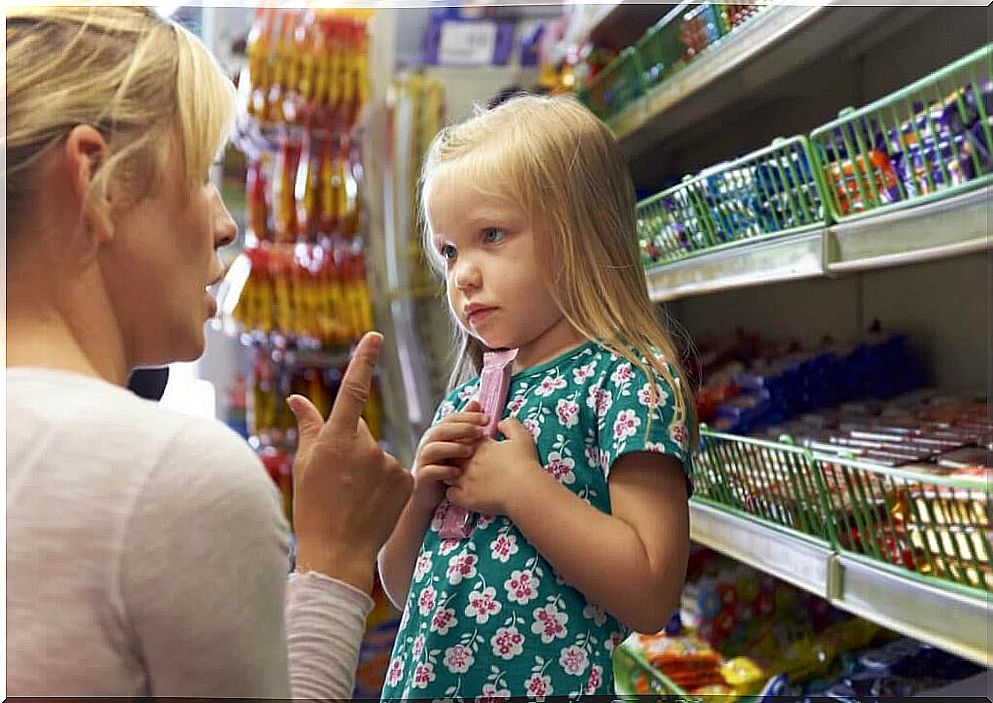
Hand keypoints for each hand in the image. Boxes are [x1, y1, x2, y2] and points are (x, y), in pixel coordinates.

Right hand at [287, 332, 412, 593]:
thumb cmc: (313, 509)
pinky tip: (372, 504)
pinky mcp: (407, 481)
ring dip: (367, 469)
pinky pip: (395, 473)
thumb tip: (297, 398)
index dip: (364, 360)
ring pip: (377, 455)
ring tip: (352, 498)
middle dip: (348, 446)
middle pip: (359, 431)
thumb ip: (308, 427)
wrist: (338, 553)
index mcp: (336, 440)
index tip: (375, 336)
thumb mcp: (304, 466)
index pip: (352, 391)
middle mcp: (366, 447)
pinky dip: (385, 484)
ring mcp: (389, 464)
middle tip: (336, 479)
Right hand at [411, 400, 486, 512]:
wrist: (430, 495)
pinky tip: (457, 472)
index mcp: (437, 434)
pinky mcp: (421, 476)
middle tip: (480, 432)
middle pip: (442, 430)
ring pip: (433, 449)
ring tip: (470, 451)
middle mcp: (428, 443)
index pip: (451, 418)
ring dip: (452, 448)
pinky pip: (430, 471)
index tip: (487, 419)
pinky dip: (443, 470)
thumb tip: (476, 403)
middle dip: (462, 429)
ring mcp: (423, 460)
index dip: (468, 416)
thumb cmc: (447, 467)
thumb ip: (465, 425)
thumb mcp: (457, 444)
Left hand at [446, 418, 542, 515]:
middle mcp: (468, 461)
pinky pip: (450, 494)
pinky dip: (454, 494)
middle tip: (466, 463)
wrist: (525, 489)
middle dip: (456, 458)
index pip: (462, 439)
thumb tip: (500, 423)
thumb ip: (510, 425)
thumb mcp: (522, 437)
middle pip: (451, 455)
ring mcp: (465, 479)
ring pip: (447, 474)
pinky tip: (462, 493)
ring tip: (463, 479)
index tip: (473, 449)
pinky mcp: (465, 498)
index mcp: (480, 446)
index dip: (465, 443)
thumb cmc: (525, 464)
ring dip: (452, 475)